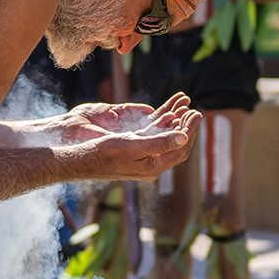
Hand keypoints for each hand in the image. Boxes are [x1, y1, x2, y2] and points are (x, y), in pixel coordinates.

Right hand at [73, 94, 201, 181]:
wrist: (82, 158)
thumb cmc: (105, 152)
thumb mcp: (133, 145)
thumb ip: (159, 143)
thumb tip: (183, 138)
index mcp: (153, 167)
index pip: (180, 149)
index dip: (190, 131)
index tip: (196, 114)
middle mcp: (151, 165)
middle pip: (176, 145)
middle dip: (187, 128)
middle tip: (195, 112)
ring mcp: (143, 158)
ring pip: (166, 140)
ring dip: (176, 125)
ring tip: (185, 110)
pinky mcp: (134, 151)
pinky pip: (154, 137)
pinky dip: (163, 126)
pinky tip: (166, 116)